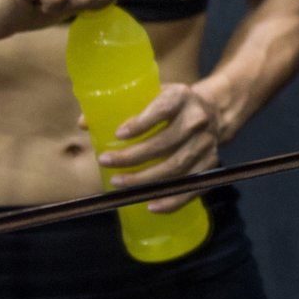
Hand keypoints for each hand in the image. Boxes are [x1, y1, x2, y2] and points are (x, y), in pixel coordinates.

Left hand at [95, 82, 222, 213]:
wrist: (214, 112)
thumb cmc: (172, 105)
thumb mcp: (153, 94)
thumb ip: (121, 106)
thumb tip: (84, 123)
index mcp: (181, 97)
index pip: (161, 109)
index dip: (140, 123)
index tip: (117, 135)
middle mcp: (197, 120)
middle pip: (164, 143)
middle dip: (132, 157)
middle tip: (105, 161)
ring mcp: (206, 144)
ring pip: (174, 167)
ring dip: (144, 179)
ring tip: (118, 182)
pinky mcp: (211, 164)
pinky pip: (191, 187)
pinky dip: (171, 200)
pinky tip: (150, 204)